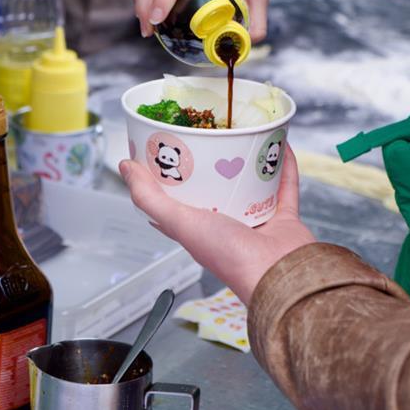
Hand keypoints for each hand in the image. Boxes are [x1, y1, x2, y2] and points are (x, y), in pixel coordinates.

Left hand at [119, 145, 314, 303]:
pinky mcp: (284, 218)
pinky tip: (280, 144)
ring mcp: (257, 221)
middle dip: (213, 163)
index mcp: (198, 229)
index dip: (168, 179)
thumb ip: (150, 197)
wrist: (279, 275)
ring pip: (252, 184)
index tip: (164, 152)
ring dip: (249, 161)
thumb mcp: (179, 222)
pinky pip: (284, 185)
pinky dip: (284, 165)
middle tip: (209, 134)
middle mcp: (227, 225)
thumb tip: (125, 167)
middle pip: (217, 187)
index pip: (176, 202)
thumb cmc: (229, 257)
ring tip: (243, 135)